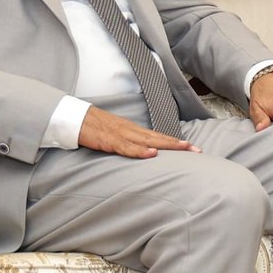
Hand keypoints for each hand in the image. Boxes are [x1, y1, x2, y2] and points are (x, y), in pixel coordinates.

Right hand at [78, 106, 198, 158]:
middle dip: (179, 145)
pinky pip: (127, 147)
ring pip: (148, 141)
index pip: (159, 137)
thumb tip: (143, 154)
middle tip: (198, 150)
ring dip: (167, 145)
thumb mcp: (115, 136)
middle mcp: (131, 131)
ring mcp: (122, 134)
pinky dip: (140, 151)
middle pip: (159, 138)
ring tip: (183, 149)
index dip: (176, 142)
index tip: (193, 148)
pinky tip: (152, 154)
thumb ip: (129, 144)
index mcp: (133, 130)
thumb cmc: (94, 128)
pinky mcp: (110, 141)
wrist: (74, 118)